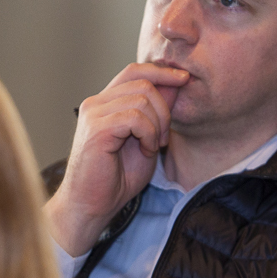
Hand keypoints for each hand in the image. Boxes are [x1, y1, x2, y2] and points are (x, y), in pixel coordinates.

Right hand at [45, 63, 189, 255]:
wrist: (92, 206)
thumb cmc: (116, 178)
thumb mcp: (146, 140)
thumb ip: (157, 113)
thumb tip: (176, 84)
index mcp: (105, 103)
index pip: (134, 71)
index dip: (161, 71)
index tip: (184, 78)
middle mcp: (96, 103)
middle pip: (143, 82)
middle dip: (164, 109)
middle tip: (164, 138)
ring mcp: (94, 114)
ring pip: (142, 99)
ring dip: (158, 125)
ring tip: (153, 146)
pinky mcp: (97, 129)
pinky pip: (135, 118)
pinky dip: (149, 134)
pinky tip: (146, 150)